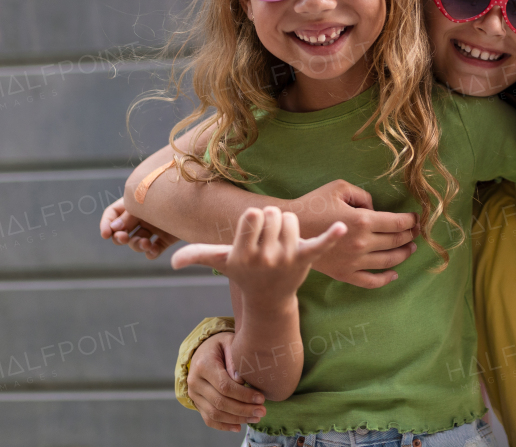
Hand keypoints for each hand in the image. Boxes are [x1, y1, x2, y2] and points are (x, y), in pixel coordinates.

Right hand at [99, 197, 176, 258]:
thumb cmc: (176, 194)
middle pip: (122, 230)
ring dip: (136, 245)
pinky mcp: (166, 238)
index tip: (106, 234)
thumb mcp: (149, 202)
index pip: (114, 212)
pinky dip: (150, 251)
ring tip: (145, 244)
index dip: (106, 222)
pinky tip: (153, 250)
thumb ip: (130, 215)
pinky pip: (153, 249)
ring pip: (136, 242)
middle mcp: (144, 214)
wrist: (205, 203)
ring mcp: (155, 227)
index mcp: (138, 201)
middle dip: (120, 236)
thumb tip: (114, 229)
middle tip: (123, 239)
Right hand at [171, 207, 346, 303]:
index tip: (253, 229)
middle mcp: (265, 257)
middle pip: (272, 214)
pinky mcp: (306, 260)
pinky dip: (332, 236)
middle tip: (268, 238)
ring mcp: (287, 259)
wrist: (270, 300)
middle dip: (270, 220)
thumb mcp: (221, 263)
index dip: (254, 219)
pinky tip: (344, 228)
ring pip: (290, 220)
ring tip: (281, 242)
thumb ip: (197, 256)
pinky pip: (320, 244)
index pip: (253, 216)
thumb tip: (172, 262)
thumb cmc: (243, 273)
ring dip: (287, 226)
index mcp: (244, 254)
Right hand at [186, 331, 267, 431]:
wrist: (203, 350)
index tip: (261, 398)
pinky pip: (209, 419)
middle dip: (243, 409)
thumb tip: (241, 381)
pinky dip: (224, 425)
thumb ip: (235, 360)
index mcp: (203, 365)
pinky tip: (239, 426)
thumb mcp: (230, 343)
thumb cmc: (221, 345)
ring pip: (215, 414)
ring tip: (256, 417)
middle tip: (262, 411)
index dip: (244, 395)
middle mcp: (195, 381)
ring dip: (237, 419)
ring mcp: (194, 394)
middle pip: (220, 402)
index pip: (224, 386)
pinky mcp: (196, 402)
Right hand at [289, 179, 419, 287]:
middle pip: (396, 241)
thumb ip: (364, 196)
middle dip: (410, 235)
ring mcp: (354, 261)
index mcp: (362, 220)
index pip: (397, 223)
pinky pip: (371, 281)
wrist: (290, 227)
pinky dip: (386, 278)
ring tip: (410, 248)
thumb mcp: (340, 188)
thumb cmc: (314, 203)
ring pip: (389, 261)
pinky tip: (394, 273)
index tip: (416, 218)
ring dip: (404, 254)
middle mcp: (362, 243)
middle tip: (416, 231)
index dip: (411, 221)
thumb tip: (375, 209)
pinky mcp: (345, 273)